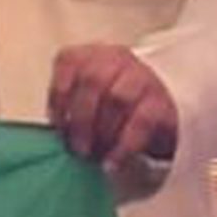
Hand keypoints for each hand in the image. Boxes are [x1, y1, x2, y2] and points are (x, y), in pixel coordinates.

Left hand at [48, 43, 178, 166]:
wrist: (159, 112)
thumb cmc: (110, 107)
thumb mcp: (87, 99)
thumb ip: (69, 106)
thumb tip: (53, 134)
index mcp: (92, 53)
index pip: (69, 63)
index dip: (58, 96)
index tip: (56, 125)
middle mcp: (117, 59)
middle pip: (93, 80)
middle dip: (79, 118)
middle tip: (76, 147)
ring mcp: (143, 77)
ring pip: (117, 98)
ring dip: (101, 131)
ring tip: (93, 154)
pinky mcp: (162, 102)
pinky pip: (140, 123)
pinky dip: (122, 147)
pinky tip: (111, 163)